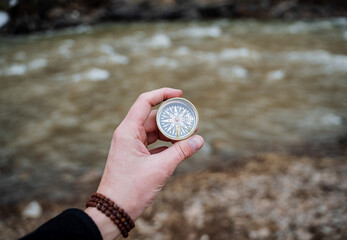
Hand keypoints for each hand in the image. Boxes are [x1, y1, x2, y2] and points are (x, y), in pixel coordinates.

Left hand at [85, 88, 203, 239]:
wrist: (113, 211)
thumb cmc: (131, 190)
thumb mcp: (160, 168)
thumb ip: (181, 152)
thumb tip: (200, 140)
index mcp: (128, 131)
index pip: (145, 101)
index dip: (163, 94)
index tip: (180, 94)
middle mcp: (127, 134)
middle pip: (152, 117)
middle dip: (172, 118)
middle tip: (191, 122)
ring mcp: (130, 145)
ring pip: (152, 131)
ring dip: (169, 133)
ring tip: (187, 136)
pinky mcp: (134, 156)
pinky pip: (152, 143)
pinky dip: (165, 144)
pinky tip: (178, 148)